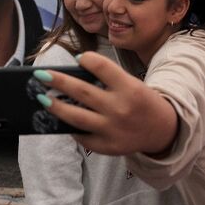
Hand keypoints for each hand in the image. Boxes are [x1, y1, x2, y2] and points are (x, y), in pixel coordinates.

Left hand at [33, 51, 178, 155]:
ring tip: (41, 98)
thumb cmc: (142, 102)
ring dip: (56, 106)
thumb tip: (72, 75)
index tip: (77, 58)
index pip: (102, 67)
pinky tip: (61, 119)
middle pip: (82, 92)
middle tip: (40, 75)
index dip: (87, 59)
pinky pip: (82, 137)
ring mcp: (113, 130)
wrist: (164, 130)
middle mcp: (120, 108)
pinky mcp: (108, 147)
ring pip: (76, 117)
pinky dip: (70, 128)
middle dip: (57, 81)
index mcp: (129, 88)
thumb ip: (107, 81)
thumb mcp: (132, 85)